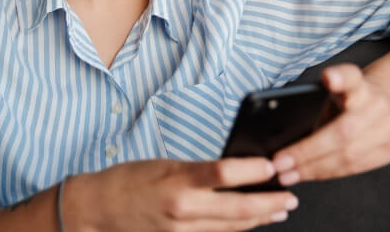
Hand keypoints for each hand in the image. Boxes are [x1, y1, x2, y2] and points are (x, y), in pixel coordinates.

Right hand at [62, 158, 298, 231]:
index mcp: (177, 180)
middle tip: (290, 197)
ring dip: (260, 219)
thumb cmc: (127, 179)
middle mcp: (182, 207)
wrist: (99, 208)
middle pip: (237, 209)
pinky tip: (250, 222)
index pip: (224, 173)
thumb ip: (196, 170)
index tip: (272, 165)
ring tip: (280, 210)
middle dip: (269, 204)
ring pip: (231, 227)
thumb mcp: (163, 163)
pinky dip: (237, 228)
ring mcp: (182, 229)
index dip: (253, 171)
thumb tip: (232, 169)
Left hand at [273, 64, 389, 185]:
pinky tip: (306, 175)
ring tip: (287, 174)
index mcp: (359, 84)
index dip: (341, 78)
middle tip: (279, 162)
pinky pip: (354, 168)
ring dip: (312, 169)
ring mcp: (387, 129)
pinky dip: (325, 173)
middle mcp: (377, 104)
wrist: (384, 105)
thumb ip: (312, 103)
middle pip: (342, 131)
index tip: (329, 78)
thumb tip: (276, 130)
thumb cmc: (346, 100)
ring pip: (347, 156)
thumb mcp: (331, 92)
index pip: (351, 77)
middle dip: (306, 151)